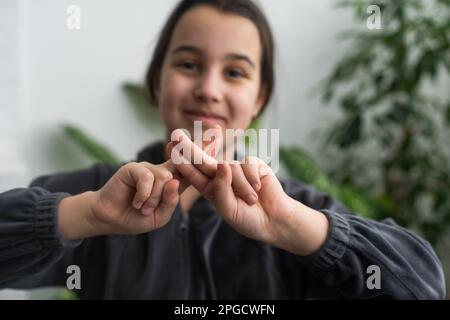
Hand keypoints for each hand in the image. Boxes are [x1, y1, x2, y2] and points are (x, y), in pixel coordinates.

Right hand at [58, 133, 218, 239]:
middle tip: (215, 130)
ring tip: (143, 209)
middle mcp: (163, 172)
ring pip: (165, 179)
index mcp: (173, 183)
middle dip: (200, 146)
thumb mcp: (159, 216)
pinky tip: (136, 203)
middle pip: (184, 159)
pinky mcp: (134, 168)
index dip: (204, 154)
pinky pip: (147, 179)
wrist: (110, 218)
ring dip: (154, 199)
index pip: (192, 169)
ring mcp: (149, 168)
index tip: (218, 138)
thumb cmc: (136, 217)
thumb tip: (174, 181)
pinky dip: (144, 195)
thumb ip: (170, 202)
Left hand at [168, 129, 328, 254]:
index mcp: (210, 189)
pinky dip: (251, 179)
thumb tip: (222, 164)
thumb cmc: (248, 218)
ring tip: (251, 200)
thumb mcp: (229, 209)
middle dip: (190, 148)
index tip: (170, 150)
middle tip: (176, 135)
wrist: (273, 219)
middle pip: (203, 159)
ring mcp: (236, 168)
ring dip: (241, 186)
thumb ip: (222, 189)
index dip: (182, 162)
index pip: (193, 174)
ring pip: (231, 167)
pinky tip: (259, 190)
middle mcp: (221, 176)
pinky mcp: (252, 164)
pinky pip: (246, 165)